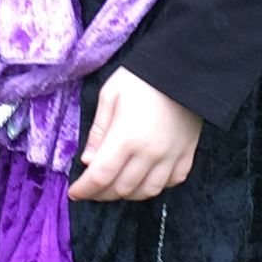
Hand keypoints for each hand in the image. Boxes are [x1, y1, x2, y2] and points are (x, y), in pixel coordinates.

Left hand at [68, 68, 203, 202]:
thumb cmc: (142, 77)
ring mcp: (171, 156)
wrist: (184, 67)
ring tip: (115, 187)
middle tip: (91, 190)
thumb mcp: (110, 96)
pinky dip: (156, 185)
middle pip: (121, 189)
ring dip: (127, 194)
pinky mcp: (187, 153)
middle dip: (101, 194)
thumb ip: (98, 131)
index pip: (100, 177)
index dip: (85, 189)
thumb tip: (87, 160)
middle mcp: (149, 153)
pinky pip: (172, 182)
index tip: (74, 193)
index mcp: (126, 138)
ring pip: (147, 191)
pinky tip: (145, 178)